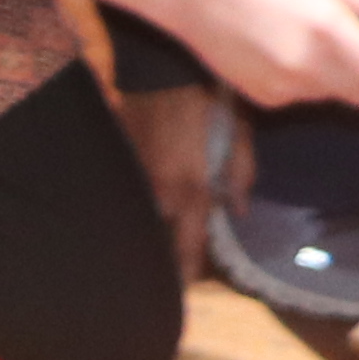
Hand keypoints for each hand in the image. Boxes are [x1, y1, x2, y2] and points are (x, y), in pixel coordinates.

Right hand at [114, 81, 232, 282]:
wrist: (159, 63)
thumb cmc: (207, 94)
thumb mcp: (238, 131)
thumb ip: (240, 173)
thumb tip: (239, 211)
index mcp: (190, 190)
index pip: (186, 249)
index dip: (186, 276)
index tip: (185, 296)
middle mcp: (157, 193)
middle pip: (156, 241)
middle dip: (163, 260)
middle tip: (170, 274)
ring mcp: (132, 178)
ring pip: (139, 219)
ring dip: (148, 234)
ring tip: (152, 247)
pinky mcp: (118, 159)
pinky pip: (127, 194)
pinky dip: (134, 205)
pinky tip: (139, 208)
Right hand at [153, 0, 358, 111]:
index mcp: (330, 29)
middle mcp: (306, 64)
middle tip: (358, 49)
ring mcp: (283, 86)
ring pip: (332, 95)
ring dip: (335, 78)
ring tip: (310, 41)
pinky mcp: (264, 98)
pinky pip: (302, 97)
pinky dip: (304, 82)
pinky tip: (282, 52)